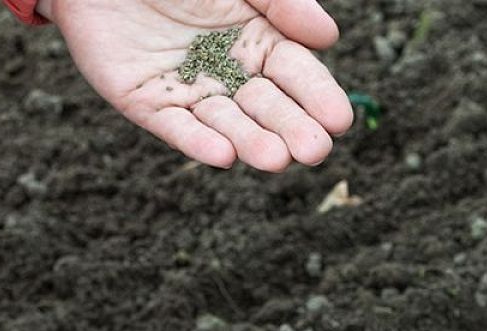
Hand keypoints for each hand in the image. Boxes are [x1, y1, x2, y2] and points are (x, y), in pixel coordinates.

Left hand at [38, 0, 352, 170]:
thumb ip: (281, 3)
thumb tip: (328, 37)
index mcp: (258, 40)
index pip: (296, 74)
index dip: (317, 96)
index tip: (339, 120)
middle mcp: (227, 73)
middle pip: (265, 106)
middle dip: (291, 129)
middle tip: (314, 152)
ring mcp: (188, 91)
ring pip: (225, 123)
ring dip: (251, 143)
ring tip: (275, 159)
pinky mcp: (146, 103)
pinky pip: (175, 128)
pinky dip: (197, 143)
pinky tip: (223, 156)